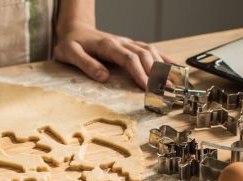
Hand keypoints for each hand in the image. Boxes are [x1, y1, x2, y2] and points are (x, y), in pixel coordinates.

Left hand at [54, 23, 173, 88]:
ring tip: (171, 82)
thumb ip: (86, 64)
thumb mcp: (69, 54)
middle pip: (143, 55)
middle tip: (165, 89)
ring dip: (161, 66)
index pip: (129, 59)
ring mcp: (126, 43)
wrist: (75, 29)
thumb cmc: (71, 44)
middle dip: (155, 72)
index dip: (139, 73)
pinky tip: (172, 66)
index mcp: (107, 46)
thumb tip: (104, 77)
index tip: (147, 87)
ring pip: (149, 50)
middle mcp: (120, 42)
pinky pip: (149, 48)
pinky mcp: (129, 45)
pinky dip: (162, 57)